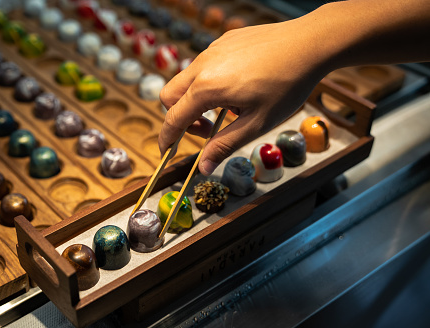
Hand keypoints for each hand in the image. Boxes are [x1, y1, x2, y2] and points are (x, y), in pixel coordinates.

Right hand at [159, 16, 330, 174]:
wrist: (310, 43)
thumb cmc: (288, 84)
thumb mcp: (257, 123)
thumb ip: (224, 145)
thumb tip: (203, 167)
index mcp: (207, 88)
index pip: (174, 118)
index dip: (167, 138)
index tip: (167, 151)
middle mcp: (203, 65)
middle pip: (170, 96)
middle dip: (180, 118)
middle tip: (208, 130)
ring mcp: (212, 50)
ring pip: (188, 80)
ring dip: (198, 100)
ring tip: (231, 107)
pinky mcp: (224, 41)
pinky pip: (205, 65)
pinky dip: (211, 82)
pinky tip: (240, 86)